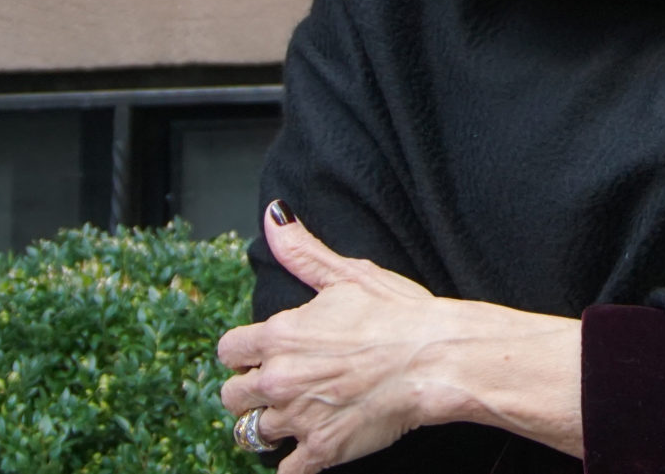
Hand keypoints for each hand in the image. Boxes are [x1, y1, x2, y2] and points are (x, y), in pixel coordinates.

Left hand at [215, 204, 582, 470]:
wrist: (436, 360)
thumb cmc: (399, 315)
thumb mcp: (349, 276)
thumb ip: (303, 253)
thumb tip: (274, 217)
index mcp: (280, 335)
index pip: (228, 352)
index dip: (245, 354)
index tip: (262, 355)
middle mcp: (279, 379)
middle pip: (231, 397)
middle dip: (251, 393)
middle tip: (280, 388)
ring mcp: (298, 418)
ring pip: (252, 435)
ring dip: (271, 427)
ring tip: (296, 417)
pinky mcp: (321, 450)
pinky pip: (286, 470)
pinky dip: (295, 462)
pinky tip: (311, 447)